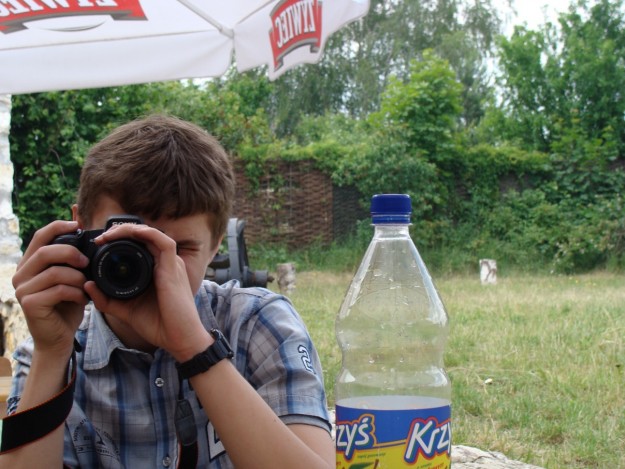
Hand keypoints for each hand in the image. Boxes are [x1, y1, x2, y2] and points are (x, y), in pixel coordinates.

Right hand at [12, 220, 90, 358]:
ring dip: (77, 278)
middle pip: (45, 252)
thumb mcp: (70, 278)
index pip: (39, 237)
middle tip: (86, 262)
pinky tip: (83, 299)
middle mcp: (21, 275)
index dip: (58, 227)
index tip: (78, 225)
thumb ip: (71, 259)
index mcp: (29, 265)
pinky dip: (76, 292)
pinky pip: (58, 290)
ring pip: (54, 272)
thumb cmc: (66, 306)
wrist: (59, 338)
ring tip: (85, 286)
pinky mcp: (29, 304)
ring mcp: (22, 290)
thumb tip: (82, 230)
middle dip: (70, 253)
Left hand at [85, 223, 210, 360]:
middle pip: (145, 236)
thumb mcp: (125, 310)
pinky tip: (128, 234)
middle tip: (101, 238)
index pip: (140, 246)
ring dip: (130, 229)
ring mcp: (171, 264)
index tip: (100, 246)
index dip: (121, 240)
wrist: (179, 339)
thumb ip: (107, 299)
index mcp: (157, 270)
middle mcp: (166, 263)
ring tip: (109, 235)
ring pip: (152, 233)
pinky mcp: (173, 267)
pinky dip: (146, 233)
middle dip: (122, 231)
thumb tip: (87, 285)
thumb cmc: (159, 325)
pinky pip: (162, 241)